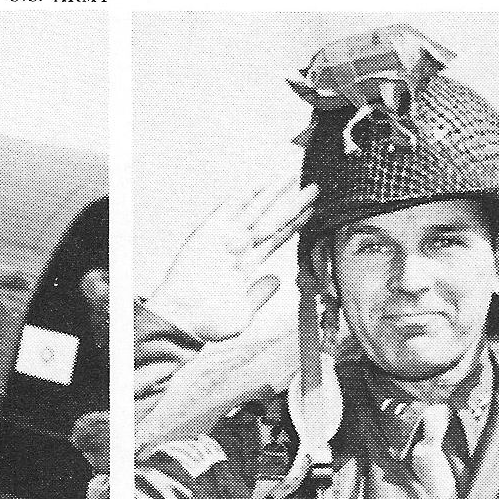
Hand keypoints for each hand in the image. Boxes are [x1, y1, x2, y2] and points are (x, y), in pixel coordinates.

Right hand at [148, 175, 318, 344]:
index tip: (314, 211)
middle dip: (293, 203)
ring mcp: (225, 238)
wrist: (183, 320)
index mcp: (248, 265)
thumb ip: (261, 294)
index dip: (296, 225)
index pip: (278, 239)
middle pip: (272, 220)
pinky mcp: (210, 231)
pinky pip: (230, 208)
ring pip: (255, 209)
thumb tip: (276, 280)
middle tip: (315, 187)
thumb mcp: (244, 313)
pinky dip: (245, 195)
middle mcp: (239, 248)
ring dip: (274, 192)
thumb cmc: (209, 323)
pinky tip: (262, 183)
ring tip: (294, 175)